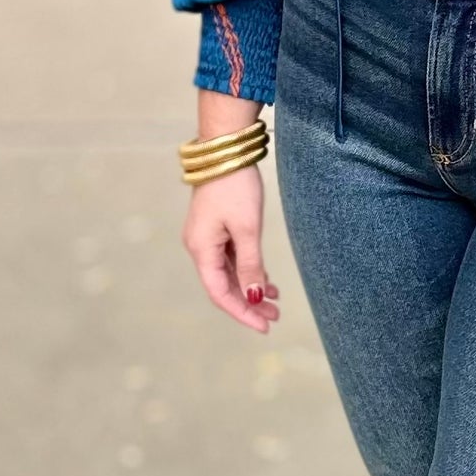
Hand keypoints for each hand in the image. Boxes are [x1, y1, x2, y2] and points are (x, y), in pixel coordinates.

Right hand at [181, 163, 279, 332]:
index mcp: (201, 249)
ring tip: (276, 302)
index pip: (219, 293)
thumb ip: (250, 265)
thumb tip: (252, 297)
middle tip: (275, 317)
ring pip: (229, 273)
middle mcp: (200, 246)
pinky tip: (267, 280)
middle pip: (224, 285)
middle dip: (249, 303)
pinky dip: (248, 271)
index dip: (241, 312)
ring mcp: (207, 237)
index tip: (264, 326)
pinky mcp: (217, 227)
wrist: (225, 149)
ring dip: (250, 288)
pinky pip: (231, 258)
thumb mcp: (247, 229)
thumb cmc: (235, 187)